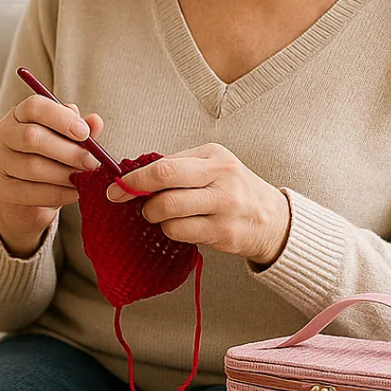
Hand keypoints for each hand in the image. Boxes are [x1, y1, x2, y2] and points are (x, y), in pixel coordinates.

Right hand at [0, 95, 104, 256]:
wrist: (29, 198)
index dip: (61, 117)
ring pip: (31, 166)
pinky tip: (73, 193)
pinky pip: (30, 192)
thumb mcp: (67, 142)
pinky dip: (57, 194)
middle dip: (67, 151)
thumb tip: (95, 121)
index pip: (34, 106)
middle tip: (91, 163)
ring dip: (64, 175)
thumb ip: (81, 130)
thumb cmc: (51, 160)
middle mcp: (2, 134)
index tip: (84, 132)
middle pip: (32, 137)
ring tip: (83, 179)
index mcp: (19, 115)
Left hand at [106, 143, 290, 264]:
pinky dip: (170, 230)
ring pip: (169, 211)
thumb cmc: (234, 189)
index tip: (117, 185)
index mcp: (214, 157)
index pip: (165, 165)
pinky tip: (179, 226)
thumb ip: (179, 166)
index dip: (135, 177)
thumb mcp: (213, 166)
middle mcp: (221, 178)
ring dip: (155, 215)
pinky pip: (180, 232)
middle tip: (128, 201)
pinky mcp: (223, 233)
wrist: (273, 220)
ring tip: (160, 214)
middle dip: (138, 193)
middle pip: (165, 182)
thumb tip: (136, 174)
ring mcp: (224, 206)